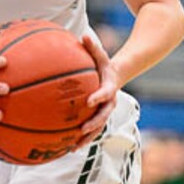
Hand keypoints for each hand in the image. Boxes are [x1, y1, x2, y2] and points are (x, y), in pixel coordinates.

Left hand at [71, 33, 119, 148]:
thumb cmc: (104, 64)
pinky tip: (67, 147)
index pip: (105, 93)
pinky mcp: (98, 118)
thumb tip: (83, 35)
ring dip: (86, 138)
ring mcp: (104, 112)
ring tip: (73, 147)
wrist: (116, 76)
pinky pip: (91, 130)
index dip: (99, 97)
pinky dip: (81, 139)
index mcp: (109, 87)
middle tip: (81, 130)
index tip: (90, 101)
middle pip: (103, 116)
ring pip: (97, 128)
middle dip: (93, 124)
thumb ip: (93, 47)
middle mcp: (109, 102)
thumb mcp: (100, 54)